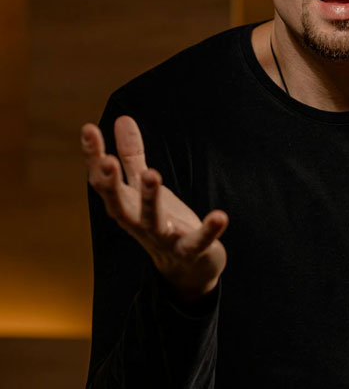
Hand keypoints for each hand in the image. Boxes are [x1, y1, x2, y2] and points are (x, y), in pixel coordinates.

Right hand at [82, 115, 228, 301]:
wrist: (187, 270)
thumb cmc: (164, 222)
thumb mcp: (145, 189)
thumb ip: (134, 157)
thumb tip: (122, 119)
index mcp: (127, 206)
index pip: (104, 182)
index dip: (94, 157)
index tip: (89, 129)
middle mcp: (139, 224)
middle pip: (118, 206)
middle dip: (111, 185)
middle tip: (108, 162)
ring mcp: (163, 239)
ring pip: (153, 221)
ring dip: (150, 199)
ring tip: (153, 174)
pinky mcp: (190, 251)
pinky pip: (198, 242)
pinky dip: (208, 231)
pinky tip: (220, 216)